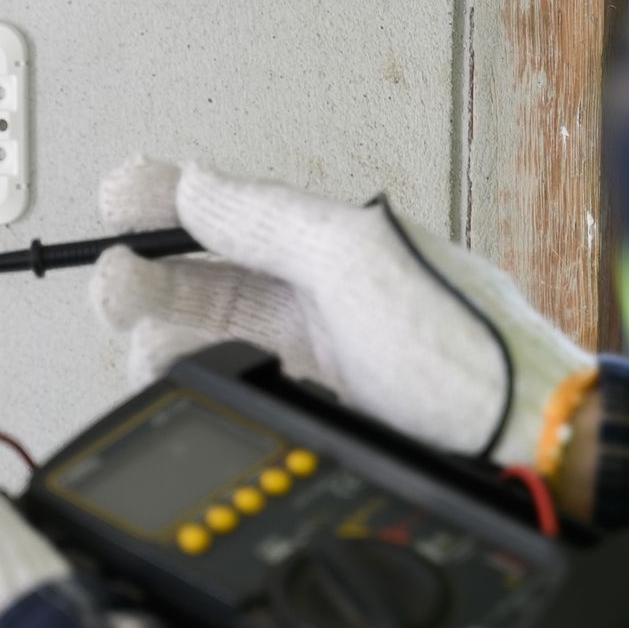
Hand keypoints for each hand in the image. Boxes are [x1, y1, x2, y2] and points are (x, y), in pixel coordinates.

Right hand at [90, 159, 593, 464]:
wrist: (517, 444)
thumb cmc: (464, 349)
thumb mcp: (354, 260)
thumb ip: (267, 218)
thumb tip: (196, 183)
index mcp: (336, 241)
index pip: (232, 207)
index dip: (168, 198)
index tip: (115, 199)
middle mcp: (321, 292)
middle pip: (208, 273)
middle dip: (148, 272)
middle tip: (111, 283)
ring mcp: (314, 353)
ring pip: (210, 332)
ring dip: (164, 331)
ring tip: (145, 341)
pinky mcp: (310, 408)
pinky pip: (229, 382)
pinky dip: (193, 376)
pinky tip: (183, 376)